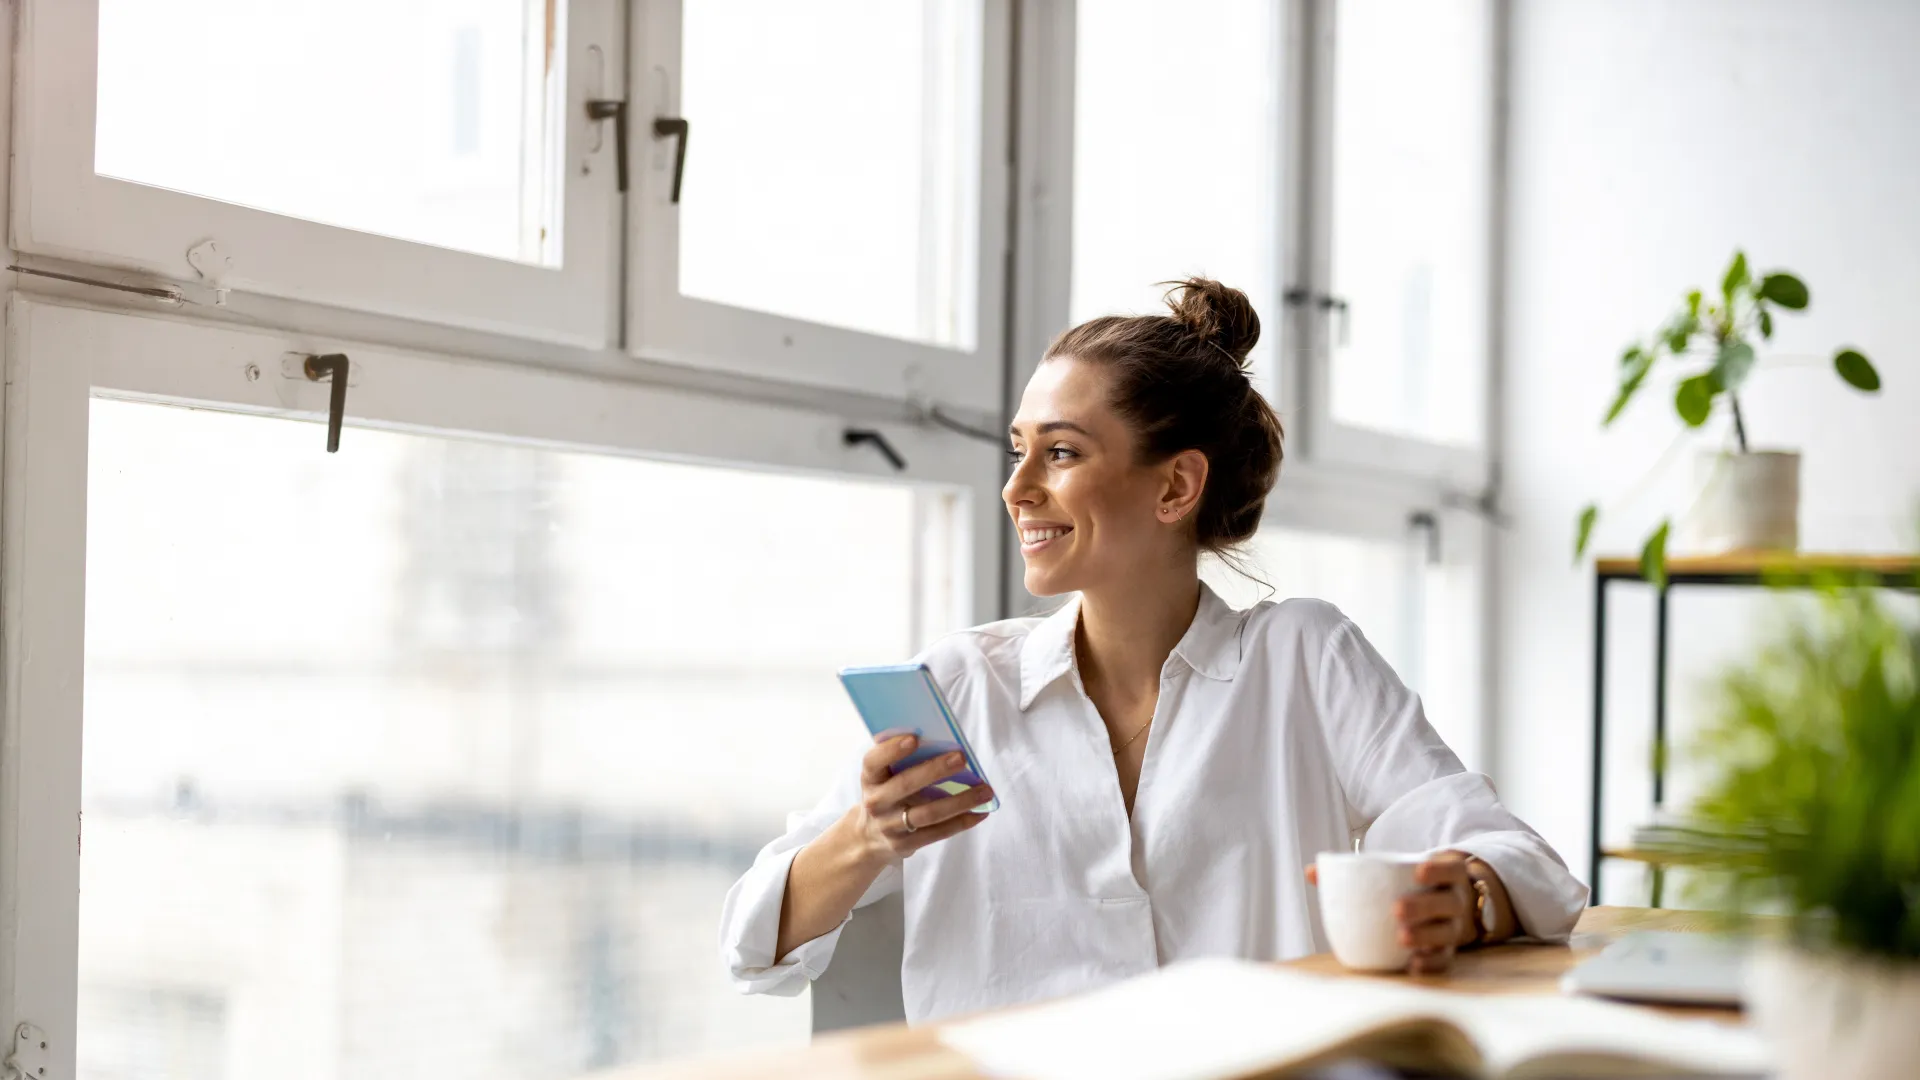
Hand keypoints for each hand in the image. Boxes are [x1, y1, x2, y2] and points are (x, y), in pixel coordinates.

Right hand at [856, 734, 993, 859]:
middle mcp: (876, 802)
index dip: (891, 750)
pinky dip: (962, 822)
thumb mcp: (882, 776)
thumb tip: (938, 737)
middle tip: (961, 757)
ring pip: (928, 813)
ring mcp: (890, 826)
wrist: (868, 837)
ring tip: (985, 790)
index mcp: (870, 778)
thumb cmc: (886, 793)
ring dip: (960, 801)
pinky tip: (980, 812)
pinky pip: (938, 832)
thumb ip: (900, 759)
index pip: (873, 761)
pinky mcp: (905, 845)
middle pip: (906, 785)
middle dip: (935, 770)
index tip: (914, 738)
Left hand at [1304, 851, 1476, 974]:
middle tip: (1396, 910)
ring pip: (1447, 933)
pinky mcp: (1449, 952)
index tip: (1418, 872)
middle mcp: (1456, 902)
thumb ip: (1358, 870)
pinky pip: (1444, 960)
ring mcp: (1454, 929)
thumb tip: (1312, 872)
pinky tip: (1411, 965)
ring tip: (1401, 938)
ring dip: (1425, 936)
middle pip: (1447, 903)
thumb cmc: (1412, 886)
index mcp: (1447, 877)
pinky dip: (1430, 963)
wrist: (1447, 906)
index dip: (1437, 869)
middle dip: (1423, 907)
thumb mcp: (1398, 872)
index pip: (1450, 869)